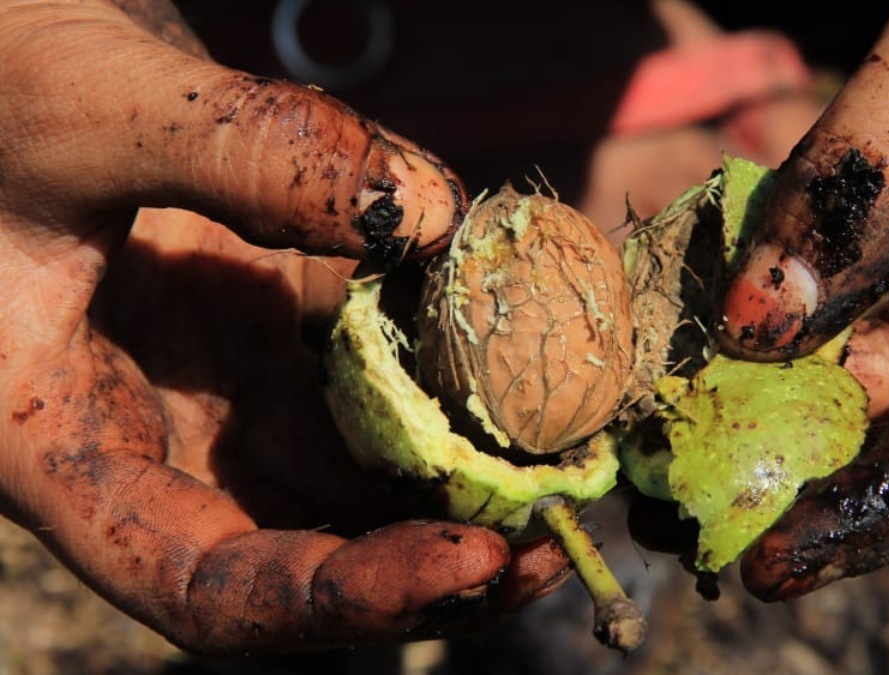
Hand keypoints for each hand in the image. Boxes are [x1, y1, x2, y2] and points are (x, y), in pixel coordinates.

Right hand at [0, 0, 568, 653]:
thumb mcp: (85, 103)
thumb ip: (246, 148)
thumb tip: (431, 213)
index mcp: (62, 450)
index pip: (210, 588)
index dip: (345, 596)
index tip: (476, 559)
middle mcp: (153, 434)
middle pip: (309, 544)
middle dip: (437, 549)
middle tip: (559, 524)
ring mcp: (216, 378)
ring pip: (355, 460)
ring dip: (461, 460)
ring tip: (566, 444)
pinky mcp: (267, 320)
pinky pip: (372, 361)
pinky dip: (441, 354)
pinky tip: (512, 331)